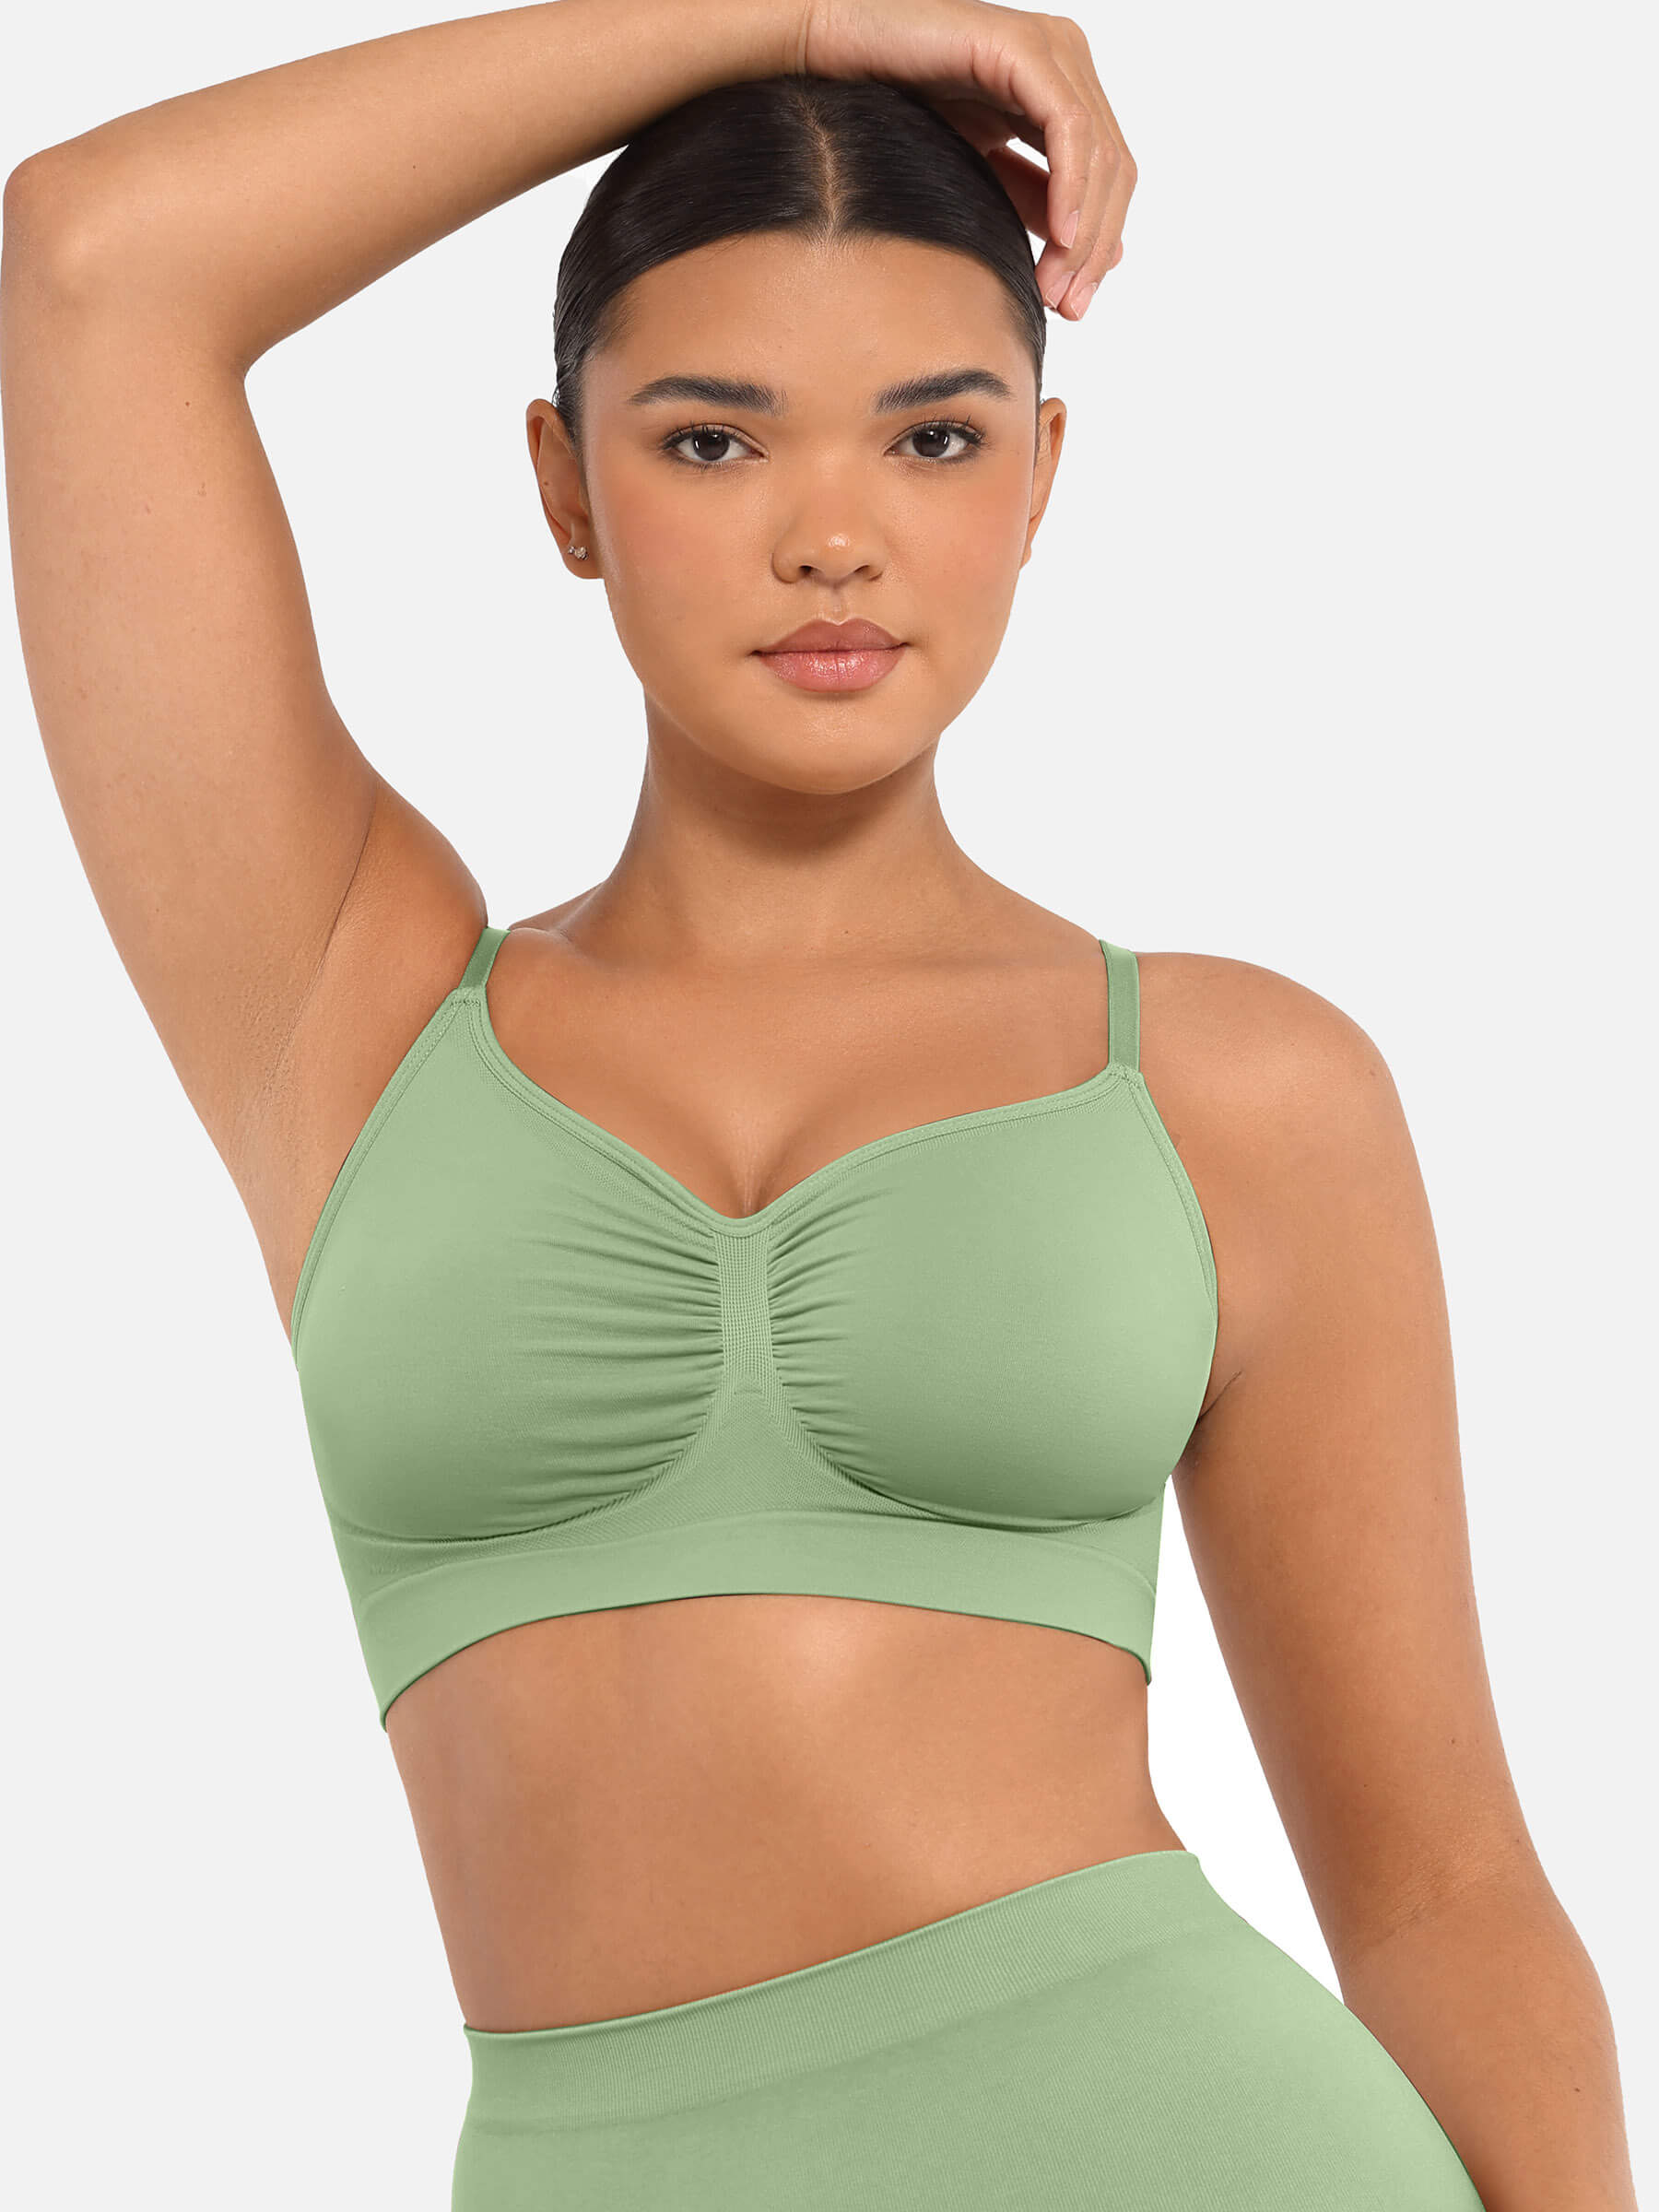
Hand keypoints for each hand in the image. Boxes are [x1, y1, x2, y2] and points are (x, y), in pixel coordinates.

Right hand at [792, 0, 1134, 315]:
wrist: (834, 58)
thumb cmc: (889, 107)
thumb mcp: (977, 170)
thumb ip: (1031, 199)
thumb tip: (1081, 249)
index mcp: (1060, 90)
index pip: (1105, 178)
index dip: (1097, 246)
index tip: (1073, 306)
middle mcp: (1066, 63)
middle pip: (1113, 170)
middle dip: (1094, 248)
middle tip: (1069, 307)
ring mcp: (1051, 50)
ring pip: (1100, 155)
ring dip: (1084, 233)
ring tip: (1056, 288)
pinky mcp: (1025, 49)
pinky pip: (1070, 128)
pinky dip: (1071, 188)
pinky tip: (1059, 236)